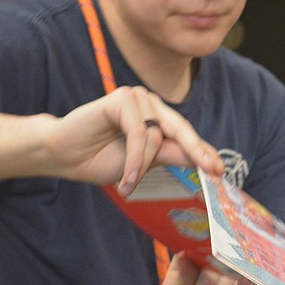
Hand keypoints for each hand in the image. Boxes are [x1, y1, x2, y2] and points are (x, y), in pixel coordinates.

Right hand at [46, 85, 221, 194]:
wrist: (63, 157)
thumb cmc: (99, 159)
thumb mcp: (143, 163)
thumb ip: (169, 156)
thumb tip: (203, 160)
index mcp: (156, 118)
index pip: (185, 135)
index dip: (203, 152)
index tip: (220, 171)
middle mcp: (149, 105)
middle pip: (181, 130)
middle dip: (197, 152)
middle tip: (213, 171)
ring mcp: (136, 98)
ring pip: (156, 136)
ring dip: (142, 165)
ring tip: (127, 185)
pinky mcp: (121, 99)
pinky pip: (139, 134)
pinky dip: (134, 159)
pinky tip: (125, 179)